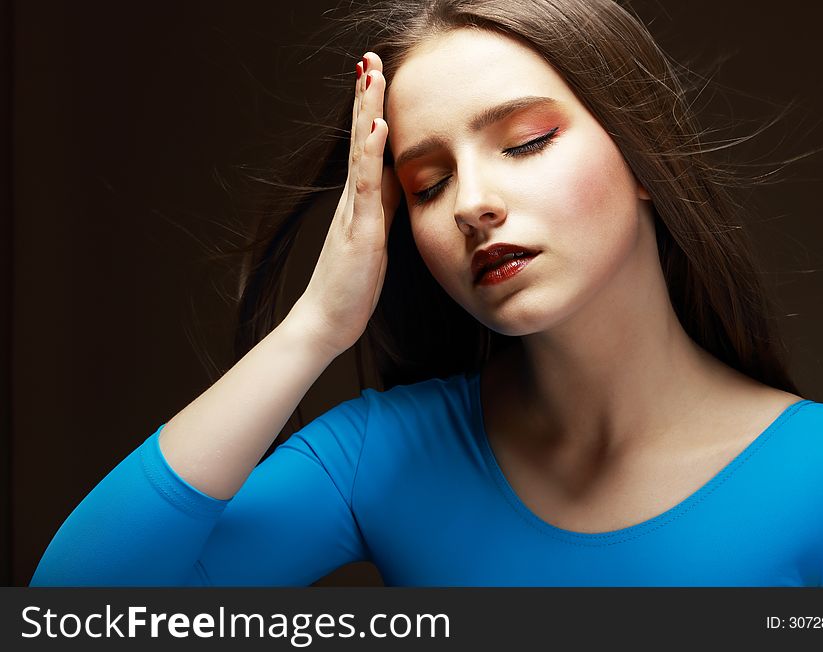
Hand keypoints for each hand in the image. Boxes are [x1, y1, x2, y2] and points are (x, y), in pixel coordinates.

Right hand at [294, 52, 401, 356]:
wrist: (326, 322)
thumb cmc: (350, 287)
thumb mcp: (374, 241)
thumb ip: (382, 210)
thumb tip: (397, 183)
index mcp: (359, 202)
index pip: (368, 147)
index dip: (371, 111)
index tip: (375, 76)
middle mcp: (353, 201)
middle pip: (360, 139)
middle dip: (365, 97)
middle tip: (368, 58)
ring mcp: (353, 213)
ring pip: (361, 153)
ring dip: (367, 111)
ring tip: (370, 74)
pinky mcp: (359, 232)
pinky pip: (366, 188)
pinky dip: (370, 155)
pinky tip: (376, 127)